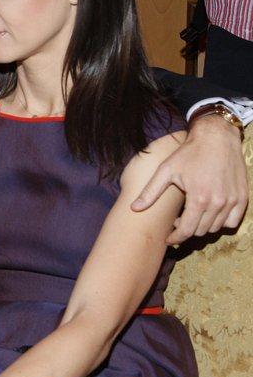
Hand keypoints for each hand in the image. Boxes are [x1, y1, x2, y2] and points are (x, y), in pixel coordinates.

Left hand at [131, 115, 247, 244]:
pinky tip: (210, 213)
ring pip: (217, 228)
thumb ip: (151, 191)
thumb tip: (134, 208)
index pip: (187, 231)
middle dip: (187, 230)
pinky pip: (233, 222)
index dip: (176, 238)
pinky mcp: (242, 197)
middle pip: (201, 231)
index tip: (168, 239)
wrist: (217, 138)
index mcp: (198, 199)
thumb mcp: (166, 170)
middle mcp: (218, 203)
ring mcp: (232, 201)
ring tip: (192, 215)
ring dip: (203, 226)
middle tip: (178, 221)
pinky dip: (222, 222)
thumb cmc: (189, 153)